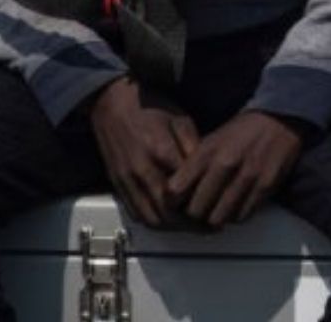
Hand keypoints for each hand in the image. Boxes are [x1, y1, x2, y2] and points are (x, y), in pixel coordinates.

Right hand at [88, 77, 198, 227]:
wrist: (113, 102)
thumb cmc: (152, 107)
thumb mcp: (181, 119)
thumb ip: (194, 148)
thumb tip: (207, 172)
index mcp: (161, 153)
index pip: (183, 192)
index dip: (201, 206)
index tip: (218, 210)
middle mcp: (142, 171)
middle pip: (166, 213)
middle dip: (189, 225)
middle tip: (209, 227)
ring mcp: (126, 180)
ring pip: (150, 217)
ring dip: (171, 227)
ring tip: (192, 227)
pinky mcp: (117, 183)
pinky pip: (134, 211)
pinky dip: (153, 220)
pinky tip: (169, 219)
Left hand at [165, 111, 304, 229]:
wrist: (280, 119)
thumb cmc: (241, 132)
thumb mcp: (211, 141)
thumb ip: (193, 166)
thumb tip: (175, 195)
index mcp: (207, 152)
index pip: (175, 190)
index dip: (172, 202)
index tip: (177, 203)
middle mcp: (225, 164)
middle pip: (195, 210)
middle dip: (194, 215)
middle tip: (198, 212)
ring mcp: (247, 176)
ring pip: (218, 218)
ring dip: (215, 218)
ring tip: (217, 211)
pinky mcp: (266, 185)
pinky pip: (242, 215)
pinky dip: (236, 216)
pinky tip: (235, 206)